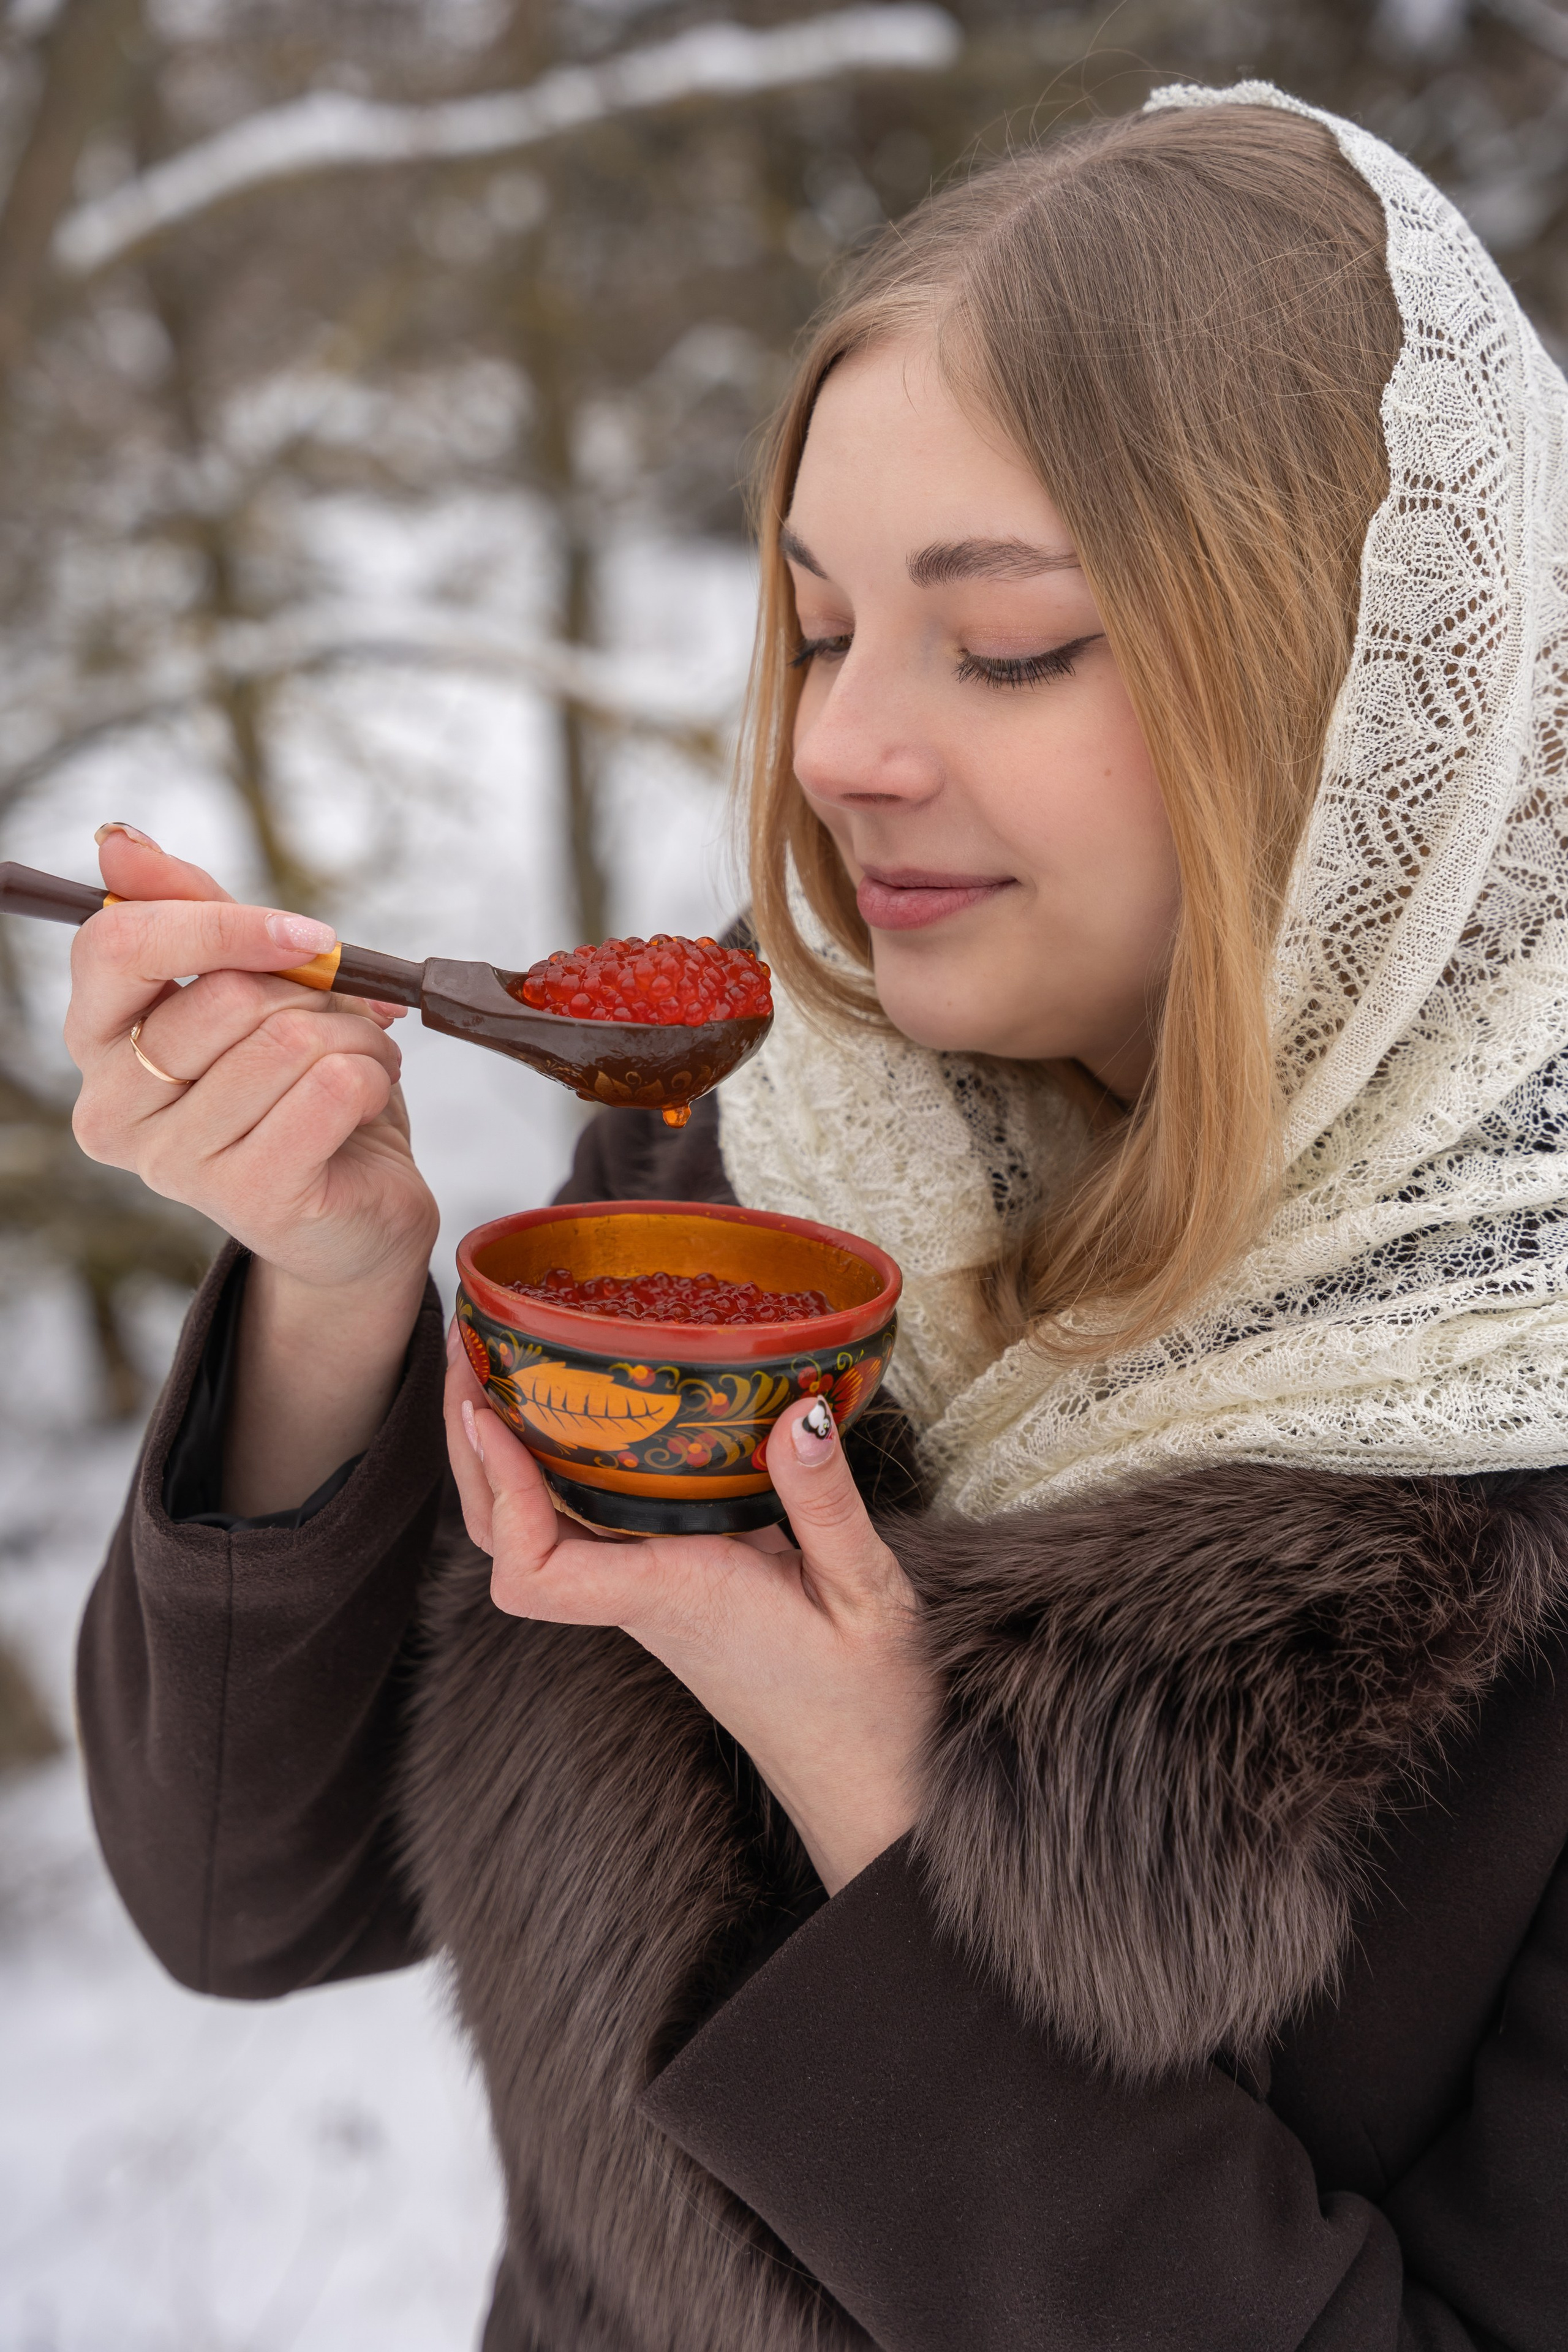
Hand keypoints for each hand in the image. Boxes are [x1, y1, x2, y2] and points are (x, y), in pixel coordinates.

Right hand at [68, 824, 440, 1512]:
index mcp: (98, 1044)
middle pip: (224, 994)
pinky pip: (333, 1087)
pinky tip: (370, 1099)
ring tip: (361, 1061)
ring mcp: (176, 1165)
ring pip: (288, 1040)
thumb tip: (117, 843)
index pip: (120, 945)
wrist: (354, 1213)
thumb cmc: (295, 1093)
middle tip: (345, 1018)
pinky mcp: (252, 1197)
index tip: (305, 934)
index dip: (221, 922)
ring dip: (355, 1036)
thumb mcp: (247, 989)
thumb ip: (187, 912)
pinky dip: (376, 1076)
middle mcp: (114, 1110)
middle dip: (314, 992)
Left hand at [445, 1331, 936, 1895]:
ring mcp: (642, 1587)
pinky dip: (562, 1460)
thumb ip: (826, 1506)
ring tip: (504, 1356)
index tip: (492, 1413)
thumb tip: (800, 1415)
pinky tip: (582, 1406)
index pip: (533, 1571)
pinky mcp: (664, 1575)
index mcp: (669, 1595)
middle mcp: (636, 1591)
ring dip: (503, 1449)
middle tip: (469, 1341)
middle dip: (471, 1443)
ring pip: (534, 1527)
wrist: (860, 1769)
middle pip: (503, 1535)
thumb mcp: (864, 1592)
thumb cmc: (863, 1698)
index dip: (499, 1493)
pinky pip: (584, 1519)